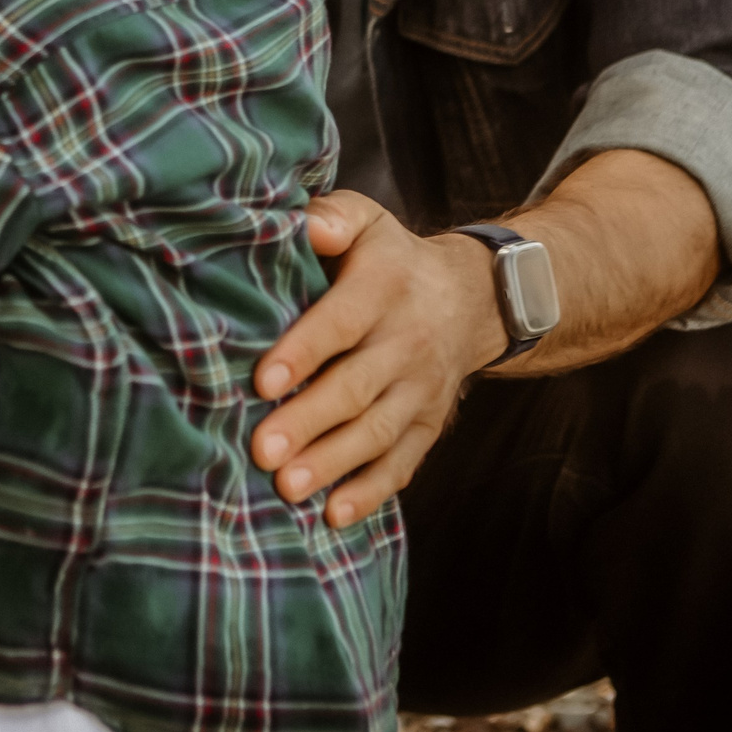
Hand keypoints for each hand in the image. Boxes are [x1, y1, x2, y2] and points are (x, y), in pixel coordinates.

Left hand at [249, 193, 505, 527]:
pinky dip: (371, 492)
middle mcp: (408, 341)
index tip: (263, 381)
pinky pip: (403, 462)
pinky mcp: (429, 423)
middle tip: (261, 451)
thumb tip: (305, 224)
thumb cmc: (389, 259)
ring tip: (287, 488)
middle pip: (356, 387)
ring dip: (332, 463)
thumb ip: (333, 216)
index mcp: (385, 286)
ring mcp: (421, 388)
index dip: (303, 352)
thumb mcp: (367, 221)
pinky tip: (333, 516)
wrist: (469, 297)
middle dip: (308, 421)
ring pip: (377, 432)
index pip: (341, 322)